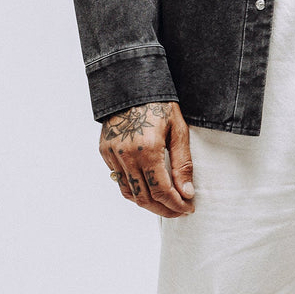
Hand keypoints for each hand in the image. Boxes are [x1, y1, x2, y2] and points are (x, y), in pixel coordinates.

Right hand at [100, 101, 194, 217]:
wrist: (131, 83)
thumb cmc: (159, 104)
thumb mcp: (177, 129)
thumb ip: (182, 162)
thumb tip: (187, 192)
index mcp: (148, 149)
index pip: (162, 190)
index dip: (177, 204)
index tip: (189, 207)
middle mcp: (127, 155)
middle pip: (144, 198)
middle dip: (164, 209)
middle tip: (180, 210)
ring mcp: (113, 155)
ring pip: (129, 193)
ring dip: (148, 203)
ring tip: (165, 204)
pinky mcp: (105, 152)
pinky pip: (119, 179)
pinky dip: (134, 189)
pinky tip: (147, 188)